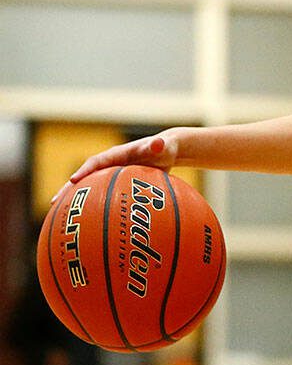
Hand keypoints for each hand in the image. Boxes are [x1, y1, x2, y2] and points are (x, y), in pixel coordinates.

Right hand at [52, 133, 176, 204]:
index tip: (73, 180)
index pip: (97, 162)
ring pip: (89, 186)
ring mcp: (110, 173)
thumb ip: (158, 146)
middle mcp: (109, 163)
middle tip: (54, 202)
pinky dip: (91, 205)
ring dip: (74, 198)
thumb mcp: (163, 146)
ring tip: (59, 214)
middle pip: (85, 176)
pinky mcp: (115, 183)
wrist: (164, 150)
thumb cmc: (164, 148)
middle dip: (69, 188)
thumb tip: (158, 143)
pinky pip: (100, 194)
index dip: (85, 170)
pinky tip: (86, 221)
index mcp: (116, 154)